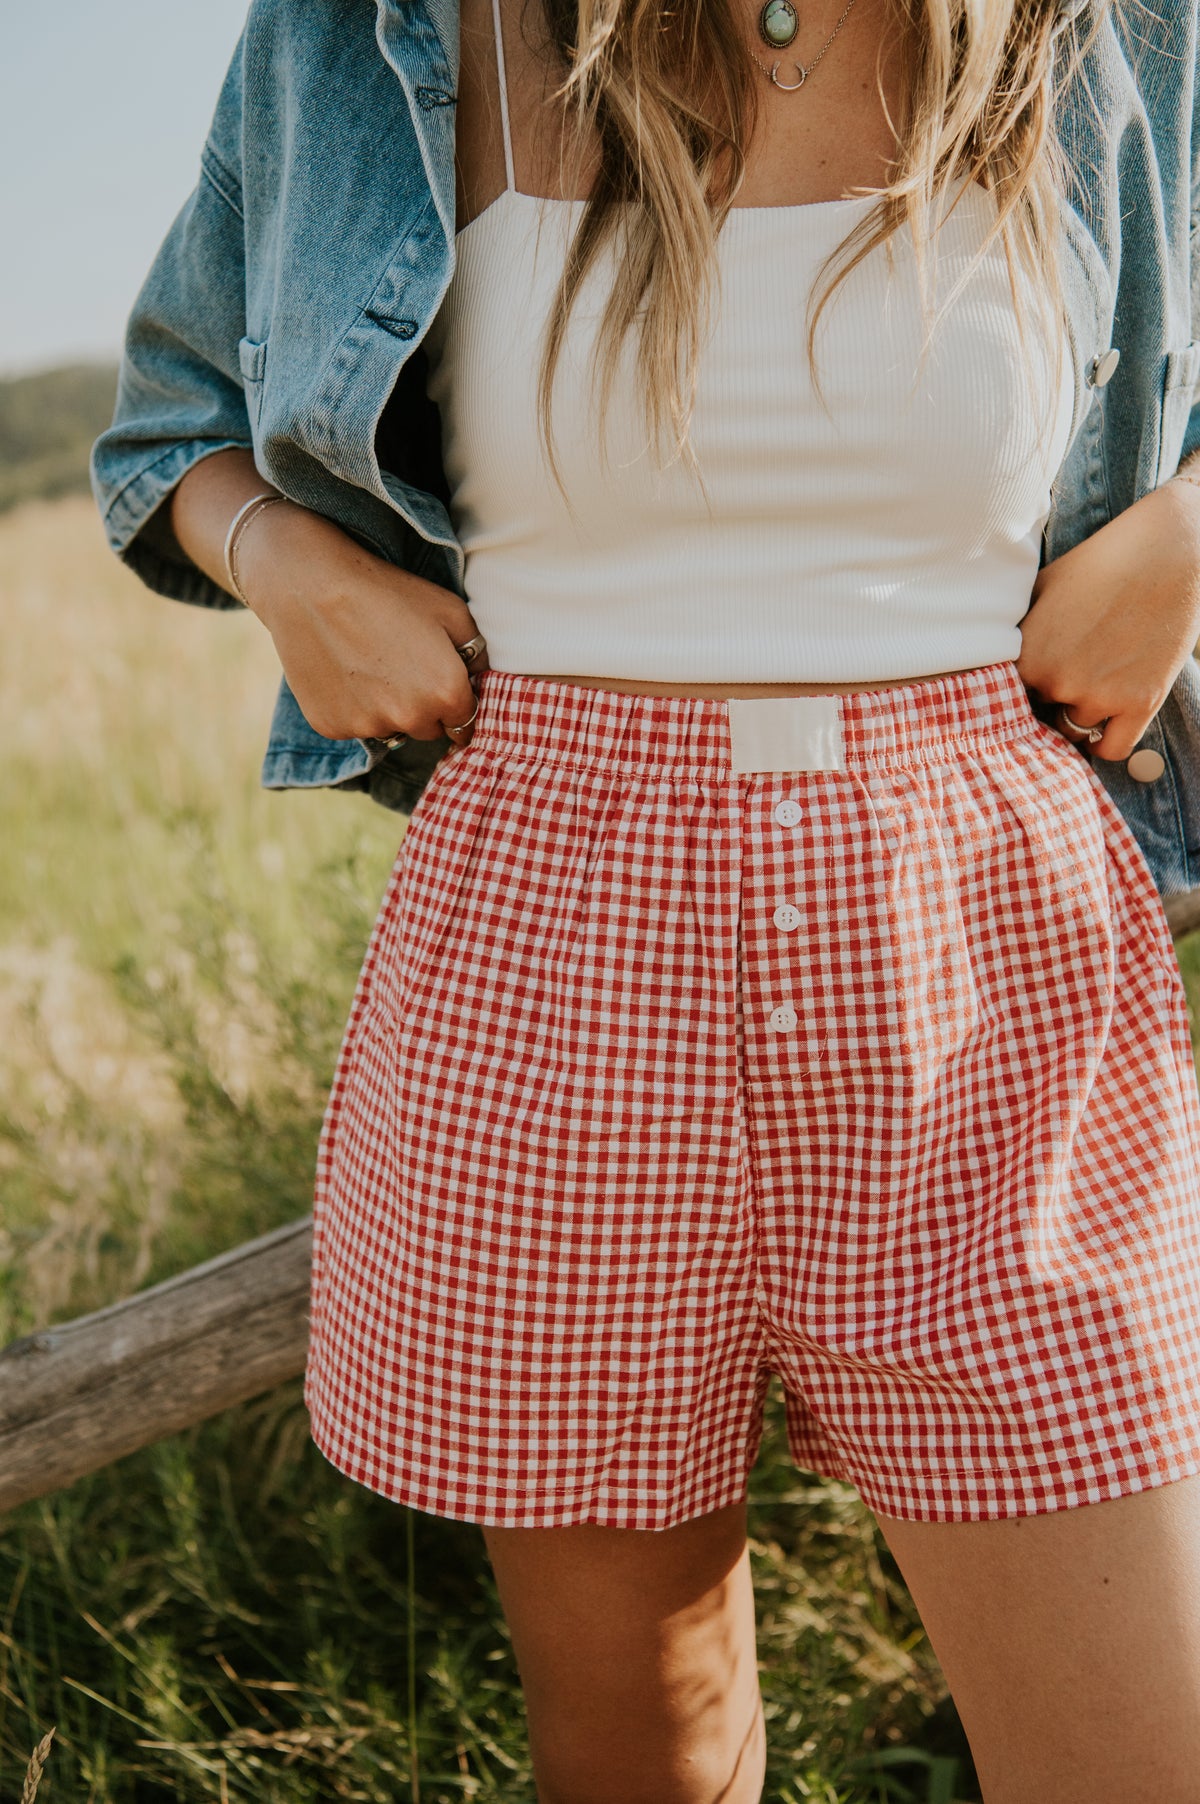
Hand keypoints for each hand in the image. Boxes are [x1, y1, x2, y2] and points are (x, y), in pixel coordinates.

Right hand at [236, 500, 488, 746]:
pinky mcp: (332, 727)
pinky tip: (344, 671)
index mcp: (446, 694)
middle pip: (429, 729)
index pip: (466, 723)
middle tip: (402, 665)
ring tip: (370, 664)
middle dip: (424, 707)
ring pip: (391, 729)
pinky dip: (353, 708)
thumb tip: (483, 682)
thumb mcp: (451, 610)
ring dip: (388, 710)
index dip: (457, 702)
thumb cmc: (387, 591)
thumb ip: (478, 654)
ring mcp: (368, 727)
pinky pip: (355, 726)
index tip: (442, 683)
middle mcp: (410, 720)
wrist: (310, 584)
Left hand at [1016, 476, 1199, 761]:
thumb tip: (989, 654)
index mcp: (1026, 657)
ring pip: (1076, 728)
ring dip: (1082, 712)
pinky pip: (1113, 749)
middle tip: (1073, 672)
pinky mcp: (1140, 703)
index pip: (1006, 698)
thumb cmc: (1099, 563)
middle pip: (1041, 714)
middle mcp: (1057, 682)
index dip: (1020, 689)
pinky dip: (1106, 744)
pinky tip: (1105, 729)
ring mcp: (1099, 696)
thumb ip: (1015, 632)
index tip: (1030, 682)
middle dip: (1052, 697)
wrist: (1165, 554)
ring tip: (1096, 679)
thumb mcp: (1039, 589)